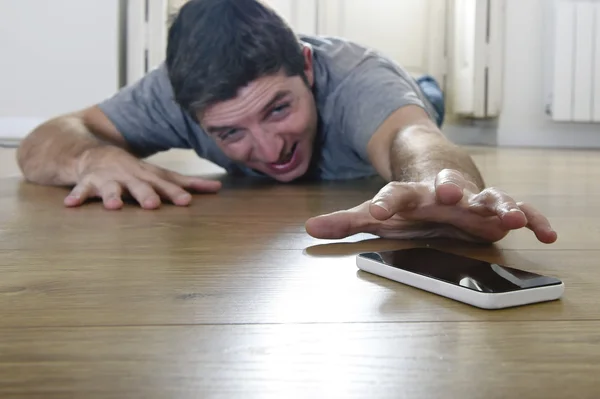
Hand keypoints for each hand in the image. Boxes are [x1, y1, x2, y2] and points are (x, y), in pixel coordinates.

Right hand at [64, 146, 220, 209]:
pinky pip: (81, 190)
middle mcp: (130, 175)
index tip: (186, 202)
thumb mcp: (158, 174)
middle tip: (153, 205)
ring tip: (113, 206)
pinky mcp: (88, 182)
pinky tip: (71, 205)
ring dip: (112, 195)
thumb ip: (186, 183)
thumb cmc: (133, 170)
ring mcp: (108, 178)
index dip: (176, 192)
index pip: (165, 184)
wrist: (91, 152)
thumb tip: (218, 188)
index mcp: (148, 175)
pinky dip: (77, 196)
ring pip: (110, 188)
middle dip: (146, 194)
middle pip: (140, 186)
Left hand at [305, 169, 556, 243]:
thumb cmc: (409, 199)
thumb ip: (347, 221)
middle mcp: (442, 191)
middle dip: (450, 189)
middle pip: (446, 187)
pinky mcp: (494, 204)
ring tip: (507, 215)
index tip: (377, 212)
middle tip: (450, 193)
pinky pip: (518, 208)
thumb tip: (308, 231)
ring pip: (487, 196)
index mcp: (411, 193)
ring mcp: (472, 196)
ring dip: (496, 203)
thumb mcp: (380, 210)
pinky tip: (546, 233)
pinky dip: (532, 217)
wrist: (442, 173)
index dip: (386, 203)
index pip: (395, 196)